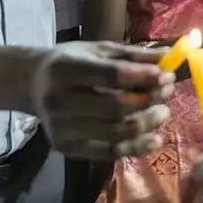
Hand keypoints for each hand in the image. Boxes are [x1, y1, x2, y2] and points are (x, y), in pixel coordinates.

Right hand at [30, 41, 173, 160]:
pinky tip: (154, 139)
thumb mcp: (98, 50)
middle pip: (115, 107)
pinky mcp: (65, 149)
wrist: (34, 85)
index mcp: (65, 69)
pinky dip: (136, 147)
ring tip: (164, 112)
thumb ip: (132, 55)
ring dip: (147, 124)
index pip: (111, 75)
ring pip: (115, 133)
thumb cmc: (71, 63)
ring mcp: (60, 128)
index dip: (143, 77)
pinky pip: (108, 152)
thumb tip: (168, 57)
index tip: (166, 75)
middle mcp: (58, 100)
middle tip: (168, 93)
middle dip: (148, 101)